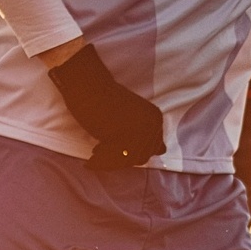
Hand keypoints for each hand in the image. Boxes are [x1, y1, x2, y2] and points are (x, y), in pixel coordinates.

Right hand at [45, 42, 165, 170]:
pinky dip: (102, 162)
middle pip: (141, 157)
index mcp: (156, 118)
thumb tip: (163, 151)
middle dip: (121, 158)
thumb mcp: (133, 118)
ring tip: (95, 152)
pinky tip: (91, 160)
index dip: (131, 153)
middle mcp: (153, 124)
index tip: (114, 147)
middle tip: (100, 149)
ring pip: (129, 160)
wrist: (87, 86)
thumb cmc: (105, 103)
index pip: (150, 150)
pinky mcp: (125, 135)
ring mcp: (141, 129)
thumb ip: (149, 135)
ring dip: (110, 161)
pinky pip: (115, 159)